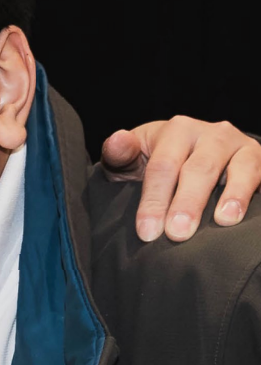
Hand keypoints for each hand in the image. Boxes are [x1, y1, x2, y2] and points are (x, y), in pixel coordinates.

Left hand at [100, 117, 260, 241]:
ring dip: (232, 196)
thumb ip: (120, 155)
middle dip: (187, 204)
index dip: (154, 200)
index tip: (147, 231)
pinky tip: (245, 215)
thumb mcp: (131, 159)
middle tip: (177, 234)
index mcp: (177, 130)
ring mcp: (240, 147)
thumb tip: (117, 142)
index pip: (163, 166)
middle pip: (199, 169)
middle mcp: (212, 134)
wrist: (189, 158)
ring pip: (240, 169)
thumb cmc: (152, 162)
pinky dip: (254, 194)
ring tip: (223, 221)